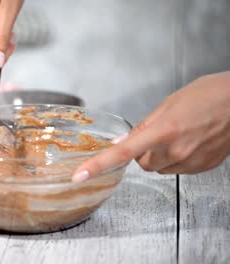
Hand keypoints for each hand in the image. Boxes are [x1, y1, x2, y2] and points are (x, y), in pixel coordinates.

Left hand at [73, 71, 229, 181]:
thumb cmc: (210, 94)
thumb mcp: (170, 102)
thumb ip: (144, 125)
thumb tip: (123, 141)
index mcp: (164, 130)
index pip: (122, 153)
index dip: (98, 165)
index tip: (80, 175)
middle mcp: (177, 149)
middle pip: (142, 164)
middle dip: (142, 152)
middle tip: (155, 134)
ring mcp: (192, 161)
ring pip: (160, 168)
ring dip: (159, 156)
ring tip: (178, 134)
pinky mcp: (203, 167)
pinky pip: (178, 169)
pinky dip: (176, 158)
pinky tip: (190, 141)